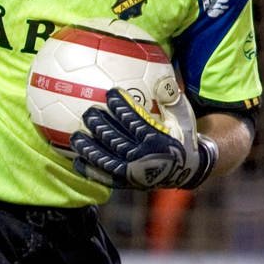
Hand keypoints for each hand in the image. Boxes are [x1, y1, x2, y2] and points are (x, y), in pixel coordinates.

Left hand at [70, 87, 217, 189]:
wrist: (188, 170)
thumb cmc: (182, 137)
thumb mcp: (184, 118)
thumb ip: (172, 100)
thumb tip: (165, 81)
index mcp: (159, 141)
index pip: (136, 121)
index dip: (122, 107)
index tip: (110, 93)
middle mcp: (144, 158)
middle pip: (117, 140)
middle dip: (100, 126)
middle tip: (88, 112)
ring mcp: (134, 173)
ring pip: (107, 159)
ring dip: (89, 149)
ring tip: (75, 137)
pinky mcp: (127, 182)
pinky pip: (106, 177)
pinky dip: (90, 170)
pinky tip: (76, 161)